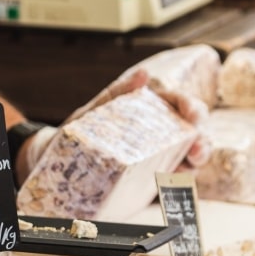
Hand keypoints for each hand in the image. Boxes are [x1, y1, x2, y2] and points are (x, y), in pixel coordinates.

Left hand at [22, 68, 210, 174]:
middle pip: (190, 131)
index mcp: (145, 111)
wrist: (52, 167)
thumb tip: (143, 75)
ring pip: (188, 155)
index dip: (190, 105)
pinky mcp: (148, 180)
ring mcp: (155, 157)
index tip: (192, 114)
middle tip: (197, 150)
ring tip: (192, 165)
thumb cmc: (74, 135)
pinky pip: (171, 179)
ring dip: (196, 160)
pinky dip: (180, 180)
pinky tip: (179, 180)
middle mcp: (156, 133)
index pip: (175, 103)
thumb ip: (116, 95)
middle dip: (201, 138)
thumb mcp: (92, 113)